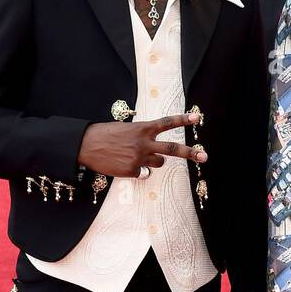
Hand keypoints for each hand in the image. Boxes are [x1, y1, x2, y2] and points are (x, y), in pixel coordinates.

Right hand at [77, 114, 205, 176]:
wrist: (86, 145)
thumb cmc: (105, 135)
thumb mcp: (126, 128)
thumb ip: (142, 136)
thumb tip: (152, 149)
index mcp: (142, 128)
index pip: (166, 123)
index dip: (183, 120)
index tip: (197, 118)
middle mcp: (144, 143)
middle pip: (172, 149)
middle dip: (190, 153)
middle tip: (204, 156)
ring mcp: (139, 158)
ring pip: (158, 164)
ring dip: (153, 162)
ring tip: (135, 157)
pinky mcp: (132, 171)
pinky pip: (142, 173)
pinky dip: (136, 170)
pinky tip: (122, 164)